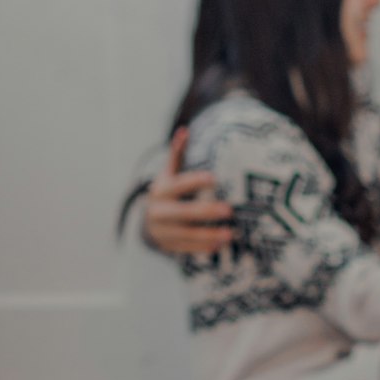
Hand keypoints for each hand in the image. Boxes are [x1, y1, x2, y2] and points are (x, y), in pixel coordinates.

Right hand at [143, 128, 234, 254]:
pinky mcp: (168, 247)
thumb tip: (185, 130)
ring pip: (186, 234)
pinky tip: (220, 246)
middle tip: (229, 210)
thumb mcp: (169, 174)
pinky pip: (187, 249)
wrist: (149, 222)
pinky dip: (204, 248)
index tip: (214, 178)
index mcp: (161, 191)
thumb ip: (178, 156)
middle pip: (183, 212)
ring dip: (209, 235)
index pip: (178, 185)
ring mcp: (163, 231)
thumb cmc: (168, 193)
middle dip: (206, 211)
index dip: (194, 181)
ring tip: (230, 234)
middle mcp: (159, 212)